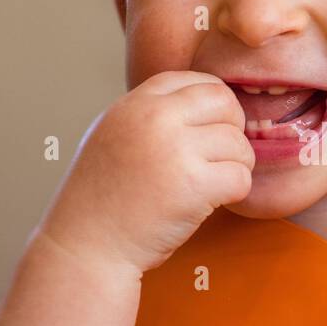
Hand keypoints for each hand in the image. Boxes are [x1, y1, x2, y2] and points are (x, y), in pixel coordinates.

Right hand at [38, 71, 254, 273]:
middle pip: (224, 102)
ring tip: (213, 183)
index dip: (214, 103)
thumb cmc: (101, 199)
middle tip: (221, 156)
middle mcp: (155, 118)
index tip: (212, 129)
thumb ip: (149, 115)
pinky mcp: (194, 185)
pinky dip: (235, 192)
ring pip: (238, 143)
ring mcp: (175, 149)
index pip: (196, 79)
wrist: (85, 246)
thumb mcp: (113, 135)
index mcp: (135, 103)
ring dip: (236, 166)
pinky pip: (241, 177)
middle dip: (233, 129)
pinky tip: (212, 202)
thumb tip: (201, 105)